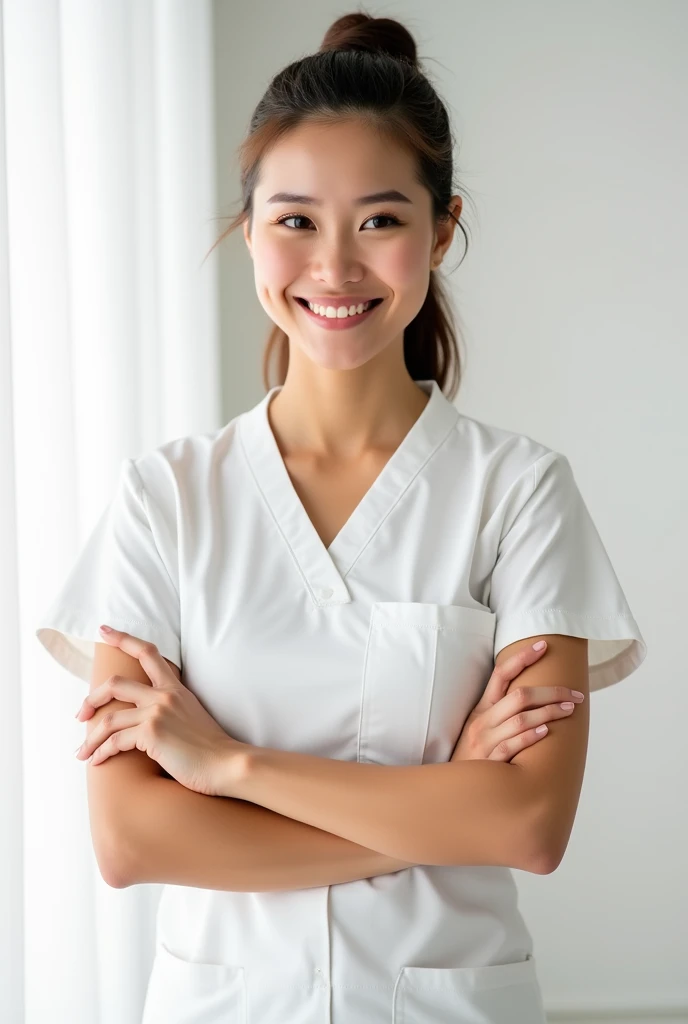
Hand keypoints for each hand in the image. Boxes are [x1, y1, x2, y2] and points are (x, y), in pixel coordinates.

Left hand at [74, 626, 248, 795]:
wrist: (225, 763)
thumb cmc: (209, 748)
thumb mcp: (190, 716)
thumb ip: (170, 709)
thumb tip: (144, 718)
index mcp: (174, 688)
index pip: (148, 653)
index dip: (123, 638)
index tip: (104, 631)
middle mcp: (163, 695)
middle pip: (115, 684)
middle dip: (91, 698)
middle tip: (81, 715)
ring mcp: (156, 712)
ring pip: (108, 719)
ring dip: (90, 738)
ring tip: (82, 753)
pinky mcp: (151, 733)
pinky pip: (114, 741)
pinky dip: (101, 752)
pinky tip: (97, 762)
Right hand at [450, 640, 584, 762]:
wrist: (452, 787)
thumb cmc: (473, 755)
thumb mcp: (481, 728)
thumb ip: (501, 712)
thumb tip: (534, 695)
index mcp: (481, 708)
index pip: (501, 674)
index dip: (522, 658)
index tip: (543, 645)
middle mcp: (482, 720)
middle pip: (519, 696)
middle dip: (551, 692)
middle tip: (575, 694)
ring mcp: (484, 740)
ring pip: (520, 719)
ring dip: (548, 712)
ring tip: (569, 710)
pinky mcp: (488, 762)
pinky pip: (512, 745)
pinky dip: (530, 737)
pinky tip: (546, 732)